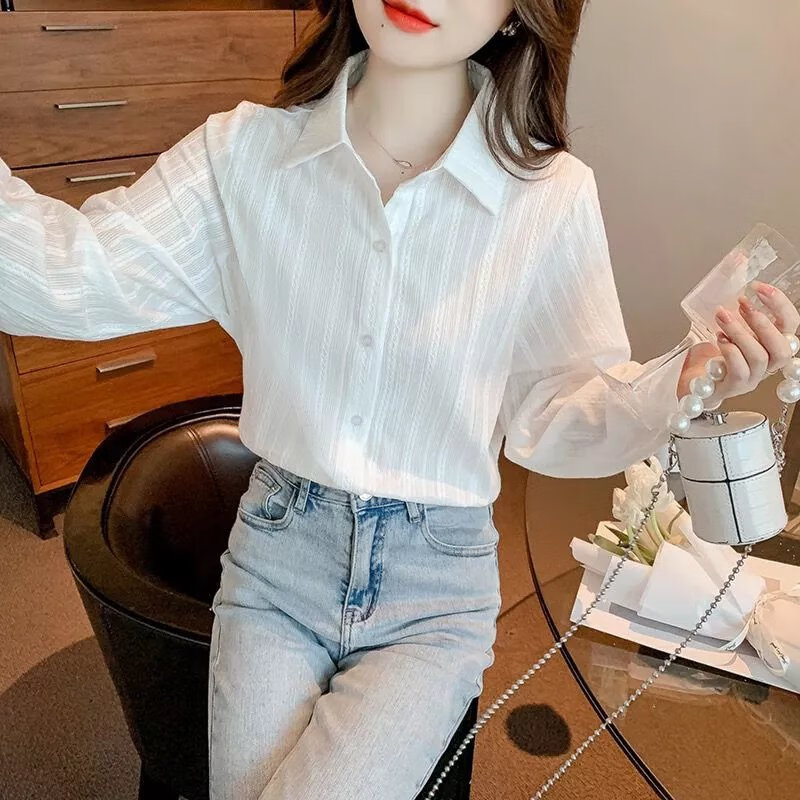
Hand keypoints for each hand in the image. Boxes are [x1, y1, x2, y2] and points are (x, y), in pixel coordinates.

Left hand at [676, 281, 799, 405]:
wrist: (688, 378)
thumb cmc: (711, 348)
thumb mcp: (726, 320)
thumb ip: (735, 296)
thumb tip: (739, 259)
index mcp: (770, 344)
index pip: (791, 325)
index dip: (780, 304)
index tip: (758, 286)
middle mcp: (767, 363)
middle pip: (782, 347)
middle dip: (762, 321)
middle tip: (740, 303)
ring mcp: (751, 378)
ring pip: (759, 357)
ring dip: (740, 332)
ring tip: (721, 316)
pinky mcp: (732, 387)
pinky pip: (740, 372)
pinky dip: (730, 351)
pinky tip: (718, 338)